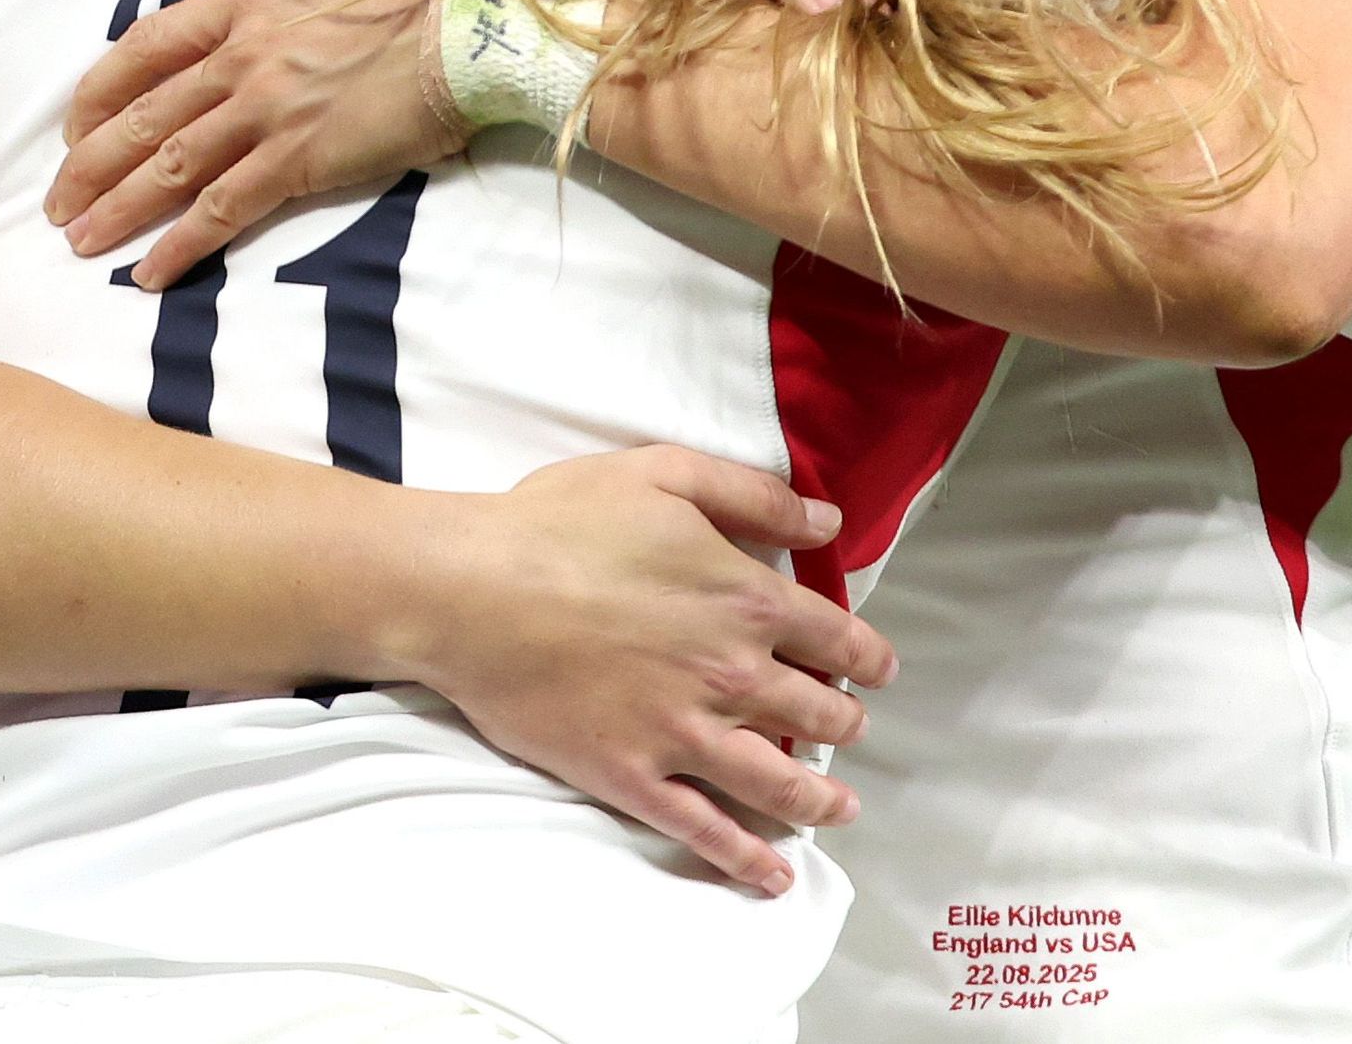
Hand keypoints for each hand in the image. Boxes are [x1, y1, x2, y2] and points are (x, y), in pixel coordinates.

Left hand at [55, 0, 463, 286]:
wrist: (486, 17)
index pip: (147, 46)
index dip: (100, 90)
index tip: (74, 124)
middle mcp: (243, 55)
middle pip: (143, 115)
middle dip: (90, 164)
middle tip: (58, 201)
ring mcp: (268, 109)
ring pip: (169, 165)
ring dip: (117, 208)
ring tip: (79, 241)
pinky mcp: (302, 158)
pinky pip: (224, 207)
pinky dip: (180, 244)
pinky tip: (149, 272)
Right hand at [401, 445, 892, 895]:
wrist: (471, 592)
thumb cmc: (560, 522)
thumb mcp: (664, 474)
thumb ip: (754, 496)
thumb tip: (826, 521)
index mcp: (746, 599)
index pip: (837, 638)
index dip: (868, 657)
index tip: (879, 670)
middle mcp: (731, 675)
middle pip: (817, 715)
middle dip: (845, 724)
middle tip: (851, 729)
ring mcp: (684, 735)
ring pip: (777, 783)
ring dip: (820, 801)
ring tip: (840, 810)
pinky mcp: (633, 778)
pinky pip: (705, 830)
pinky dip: (746, 859)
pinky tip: (772, 877)